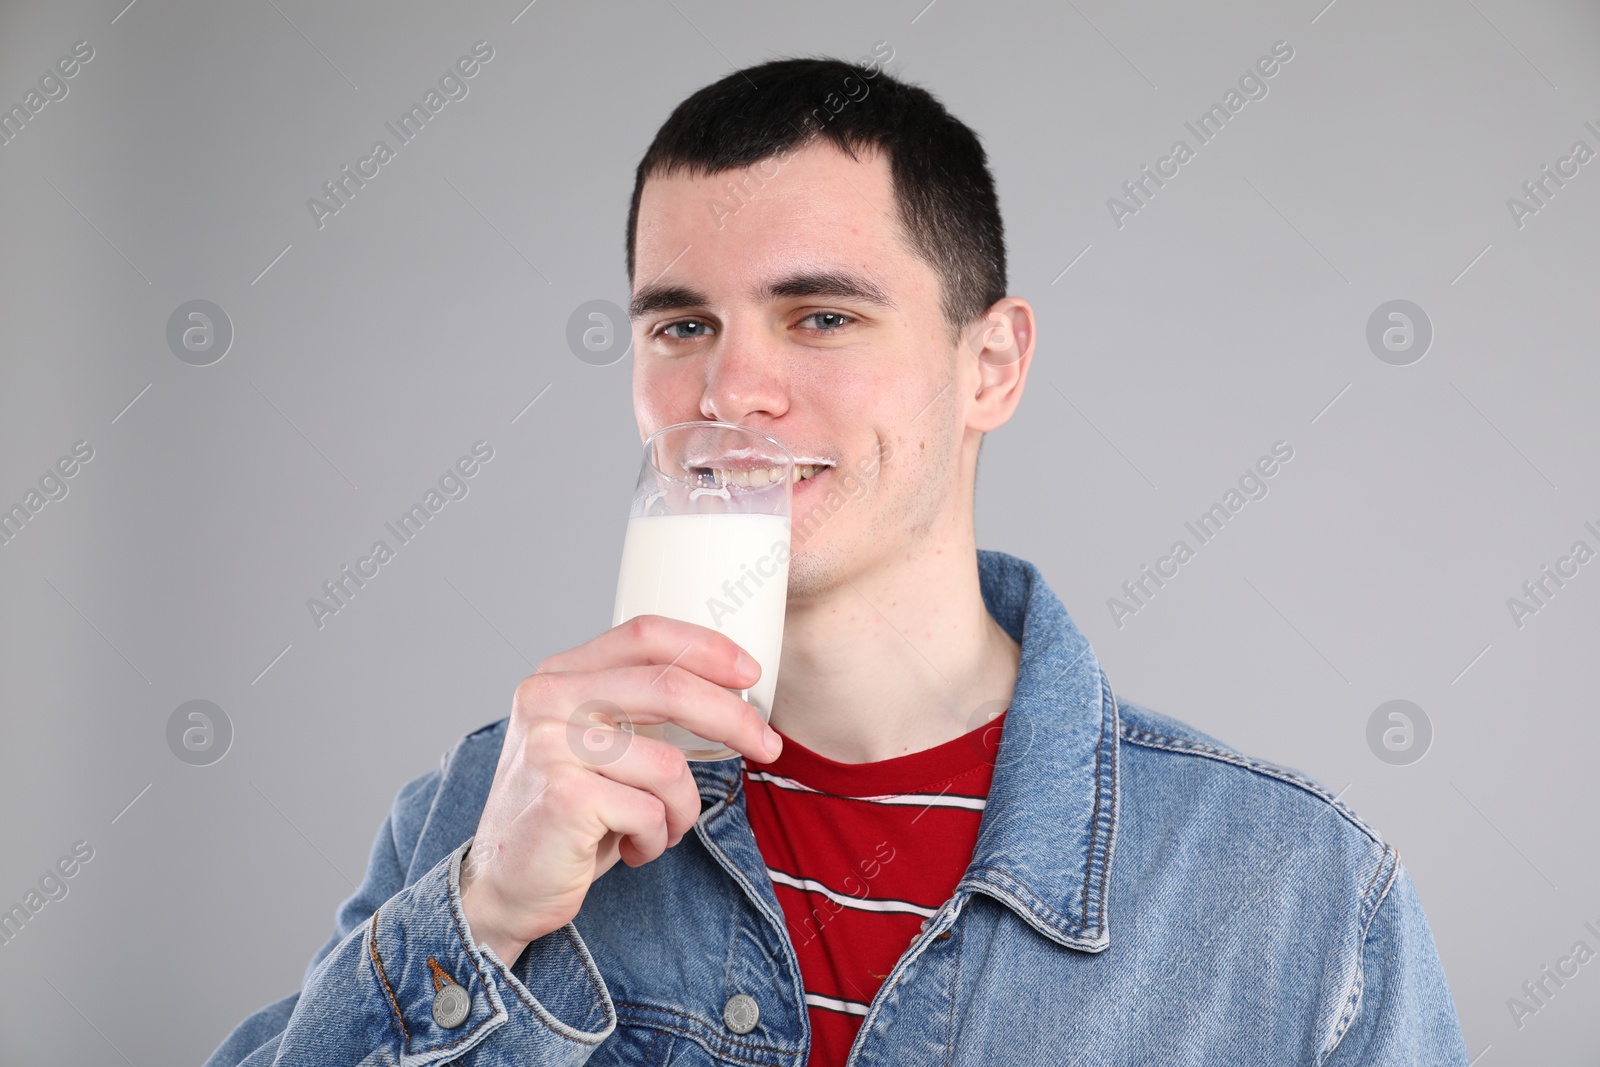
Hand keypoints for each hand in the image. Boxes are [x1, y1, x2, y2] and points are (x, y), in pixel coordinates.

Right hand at [458, 614, 780, 963]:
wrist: (503, 884)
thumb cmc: (567, 813)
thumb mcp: (596, 743)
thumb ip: (635, 705)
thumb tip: (730, 689)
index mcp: (558, 675)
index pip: (644, 635)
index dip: (707, 647)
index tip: (750, 673)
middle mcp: (547, 699)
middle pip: (669, 688)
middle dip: (734, 718)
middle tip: (767, 746)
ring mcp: (551, 746)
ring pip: (669, 765)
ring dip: (683, 808)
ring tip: (663, 827)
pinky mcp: (564, 797)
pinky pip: (650, 812)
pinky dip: (657, 839)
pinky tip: (634, 849)